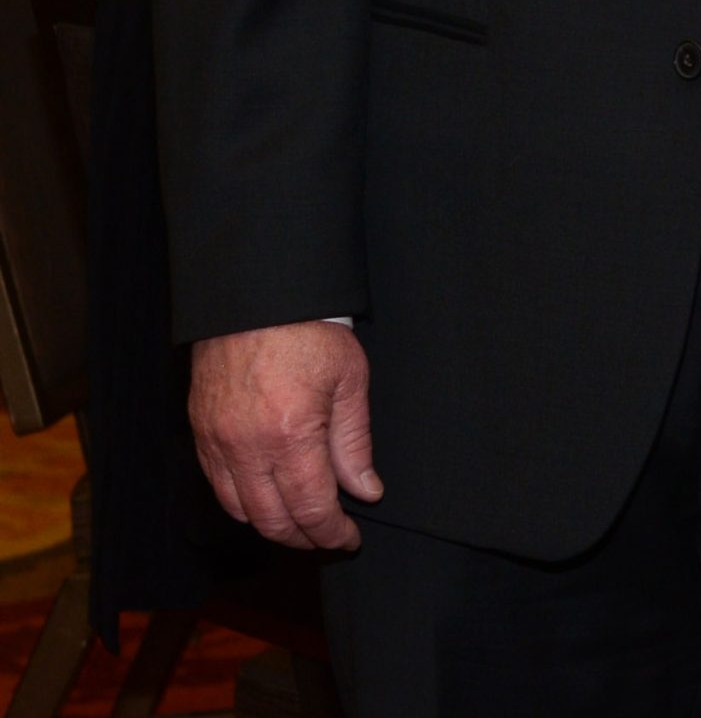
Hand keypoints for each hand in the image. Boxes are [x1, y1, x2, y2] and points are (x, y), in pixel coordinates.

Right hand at [189, 320, 381, 550]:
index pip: (311, 508)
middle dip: (304, 538)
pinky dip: (243, 503)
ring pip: (241, 511)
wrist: (257, 295)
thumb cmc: (309, 330)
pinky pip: (218, 486)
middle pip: (273, 521)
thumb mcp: (350, 380)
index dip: (332, 533)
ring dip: (272, 526)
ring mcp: (217, 442)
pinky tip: (266, 498)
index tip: (349, 538)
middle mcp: (247, 447)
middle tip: (328, 536)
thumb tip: (366, 491)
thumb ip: (355, 443)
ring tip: (301, 522)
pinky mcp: (201, 432)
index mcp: (290, 435)